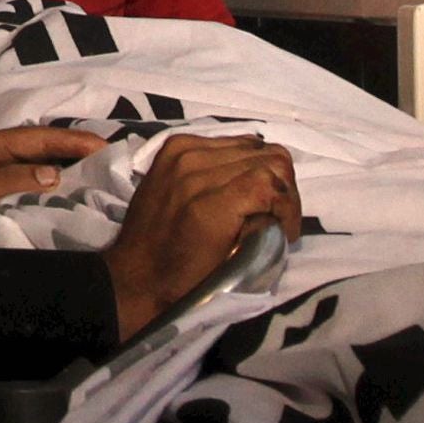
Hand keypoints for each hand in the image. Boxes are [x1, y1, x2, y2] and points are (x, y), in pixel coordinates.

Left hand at [0, 125, 105, 221]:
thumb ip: (7, 181)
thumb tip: (55, 174)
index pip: (39, 138)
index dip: (73, 141)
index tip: (106, 147)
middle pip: (42, 146)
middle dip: (76, 149)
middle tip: (113, 157)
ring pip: (38, 163)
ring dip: (67, 166)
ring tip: (100, 172)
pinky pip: (29, 182)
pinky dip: (51, 183)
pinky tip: (69, 192)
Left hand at [103, 133, 300, 340]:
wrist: (134, 275)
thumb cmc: (184, 281)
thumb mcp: (232, 266)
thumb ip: (261, 229)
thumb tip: (278, 210)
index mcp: (209, 204)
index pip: (271, 183)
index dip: (290, 207)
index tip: (288, 231)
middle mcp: (194, 169)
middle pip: (269, 158)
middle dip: (283, 189)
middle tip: (279, 216)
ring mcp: (183, 153)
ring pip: (253, 145)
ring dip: (265, 172)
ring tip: (260, 199)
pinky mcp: (176, 146)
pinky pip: (228, 141)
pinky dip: (241, 160)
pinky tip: (237, 183)